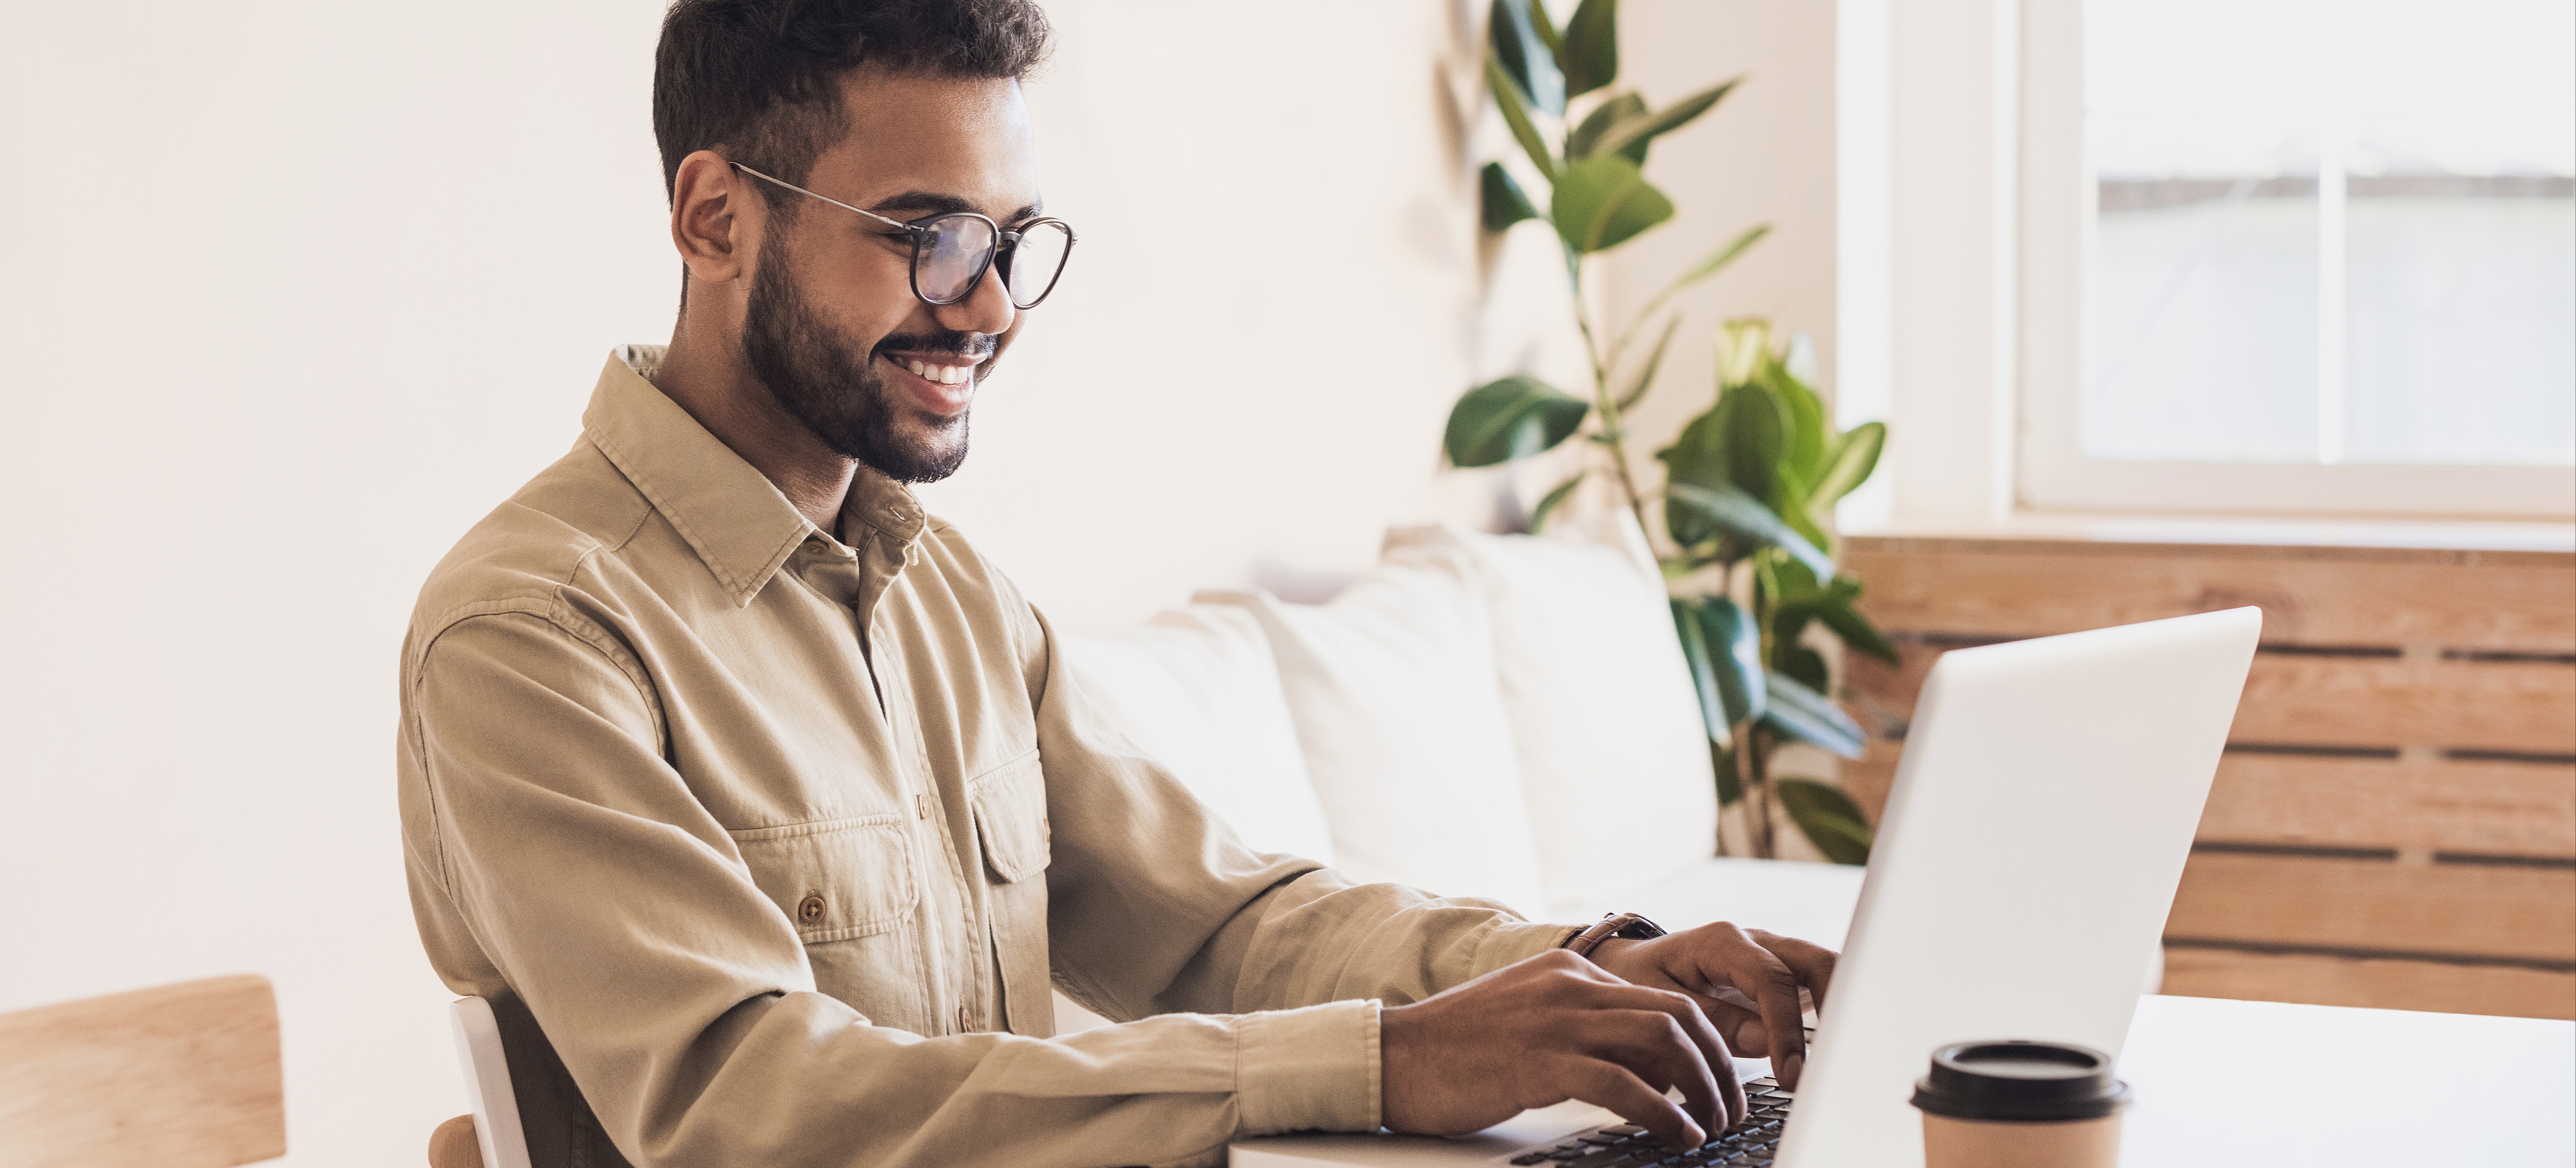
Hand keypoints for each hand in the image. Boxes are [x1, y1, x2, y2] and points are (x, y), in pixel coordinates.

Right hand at [1379, 949, 1741, 1148]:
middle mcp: (1570, 986)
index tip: (1720, 1083)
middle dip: (1718, 1066)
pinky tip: (1679, 1135)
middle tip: (1732, 1109)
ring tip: (1714, 1125)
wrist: (1395, 1056)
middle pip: (1677, 1014)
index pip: (1663, 998)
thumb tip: (1645, 1069)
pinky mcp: (1539, 1061)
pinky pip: (1623, 1083)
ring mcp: (1555, 1020)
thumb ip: (1583, 1029)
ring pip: (1662, 1041)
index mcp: (1570, 973)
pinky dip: (1664, 1112)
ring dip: (1702, 1089)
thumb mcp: (1531, 1020)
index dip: (1705, 1044)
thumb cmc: (1458, 1050)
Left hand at [1588, 923, 1836, 1090]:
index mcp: (1722, 942)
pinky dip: (1833, 1014)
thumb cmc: (1640, 980)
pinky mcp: (1783, 975)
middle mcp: (1756, 941)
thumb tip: (1764, 1041)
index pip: (1772, 981)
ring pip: (1827, 971)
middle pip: (1817, 962)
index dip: (1785, 1029)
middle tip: (1832, 1064)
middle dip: (1836, 1009)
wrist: (1633, 965)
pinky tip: (1833, 1052)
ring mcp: (1774, 955)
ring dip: (1841, 1011)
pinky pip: (1818, 988)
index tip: (1790, 1075)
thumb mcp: (1660, 1000)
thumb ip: (1712, 1020)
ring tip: (1842, 1060)